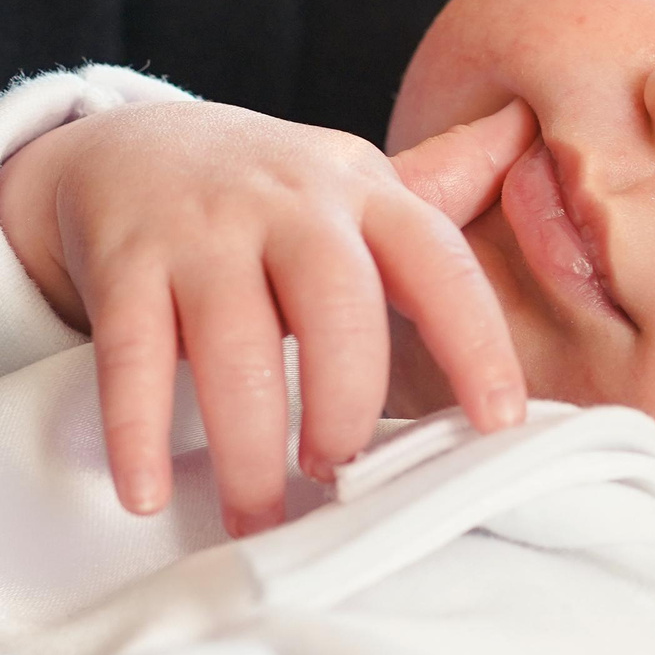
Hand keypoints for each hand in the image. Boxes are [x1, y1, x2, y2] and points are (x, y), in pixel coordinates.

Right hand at [0, 97, 535, 533]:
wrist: (134, 144)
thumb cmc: (273, 193)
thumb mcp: (357, 182)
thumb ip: (440, 189)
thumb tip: (529, 141)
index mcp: (364, 191)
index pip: (437, 262)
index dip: (477, 342)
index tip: (499, 424)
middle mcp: (288, 201)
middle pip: (336, 307)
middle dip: (346, 406)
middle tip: (336, 476)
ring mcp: (202, 228)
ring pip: (234, 345)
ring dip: (250, 447)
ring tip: (259, 512)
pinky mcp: (125, 260)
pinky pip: (133, 355)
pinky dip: (137, 432)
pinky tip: (148, 493)